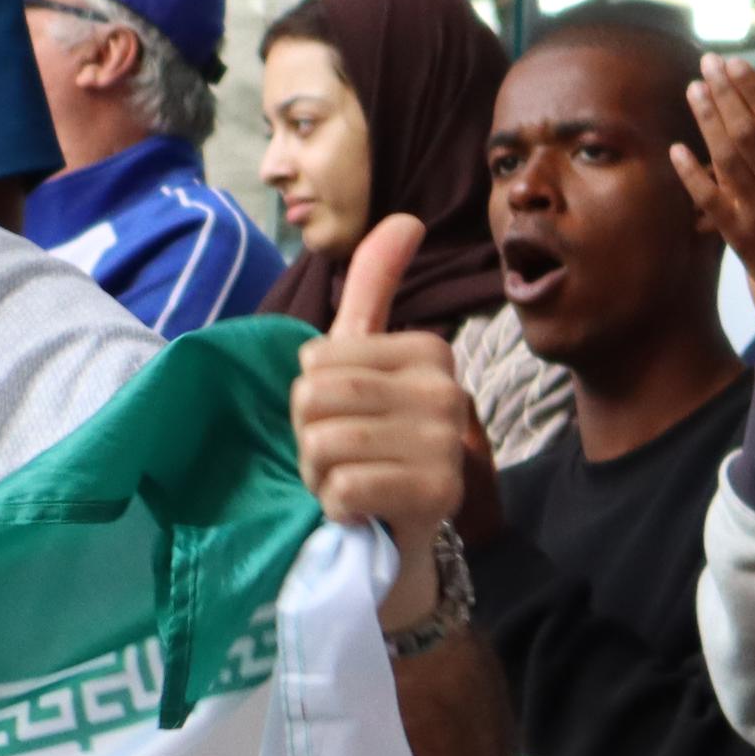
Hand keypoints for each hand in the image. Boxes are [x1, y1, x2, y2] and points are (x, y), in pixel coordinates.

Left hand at [289, 220, 481, 620]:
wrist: (398, 538)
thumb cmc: (373, 442)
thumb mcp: (365, 361)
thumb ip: (376, 287)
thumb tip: (405, 217)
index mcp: (428, 352)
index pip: (316, 362)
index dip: (311, 399)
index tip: (349, 420)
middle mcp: (446, 391)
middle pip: (315, 399)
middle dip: (308, 439)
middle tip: (342, 459)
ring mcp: (446, 443)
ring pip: (326, 444)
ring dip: (319, 476)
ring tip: (350, 484)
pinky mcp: (437, 494)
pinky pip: (344, 488)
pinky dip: (336, 507)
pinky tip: (362, 511)